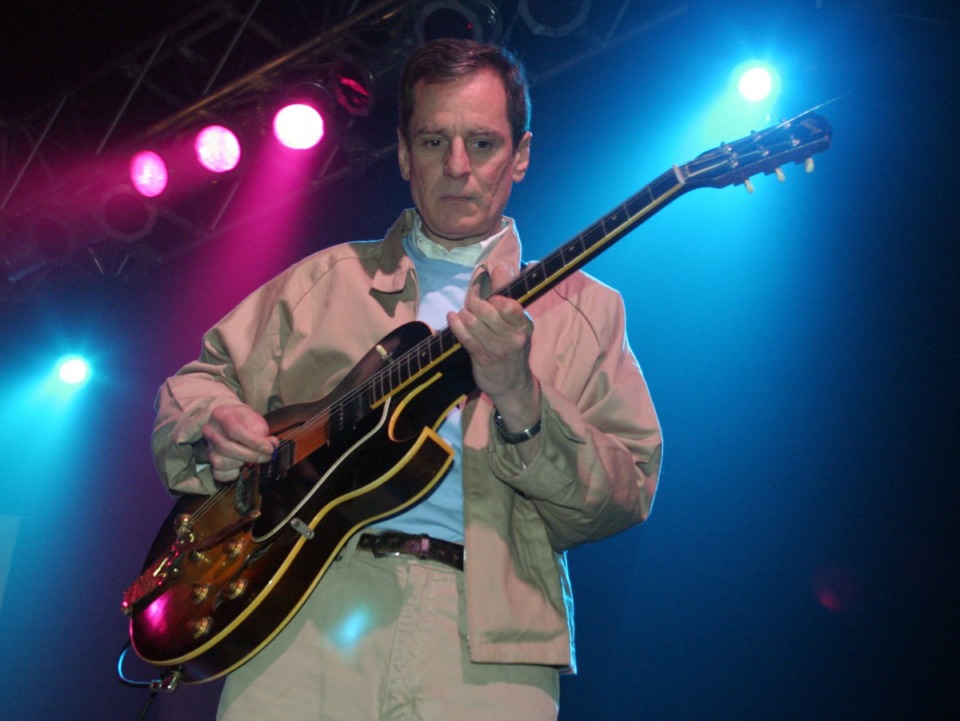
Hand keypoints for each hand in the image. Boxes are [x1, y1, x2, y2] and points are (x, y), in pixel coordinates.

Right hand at [200, 403, 278, 481]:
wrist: (228, 420)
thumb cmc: (243, 419)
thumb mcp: (254, 417)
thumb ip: (262, 430)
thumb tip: (271, 445)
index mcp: (221, 414)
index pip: (235, 430)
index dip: (254, 442)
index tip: (269, 448)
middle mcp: (210, 431)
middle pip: (227, 448)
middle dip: (251, 455)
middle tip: (267, 456)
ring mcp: (207, 447)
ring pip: (221, 463)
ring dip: (241, 463)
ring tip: (252, 457)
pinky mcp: (209, 461)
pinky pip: (219, 474)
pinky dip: (232, 474)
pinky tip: (241, 465)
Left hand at [447, 264, 540, 429]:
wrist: (512, 384)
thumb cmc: (512, 346)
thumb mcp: (515, 323)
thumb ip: (506, 293)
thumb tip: (500, 266)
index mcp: (524, 324)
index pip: (509, 304)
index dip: (493, 294)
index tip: (488, 292)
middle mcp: (514, 337)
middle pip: (487, 310)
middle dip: (474, 301)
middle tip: (470, 300)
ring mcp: (498, 349)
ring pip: (473, 322)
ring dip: (464, 314)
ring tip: (463, 313)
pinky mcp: (482, 359)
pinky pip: (465, 337)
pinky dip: (455, 324)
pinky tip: (452, 318)